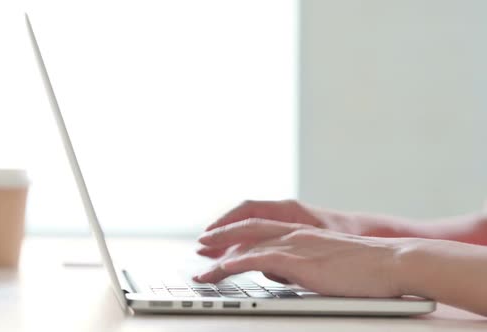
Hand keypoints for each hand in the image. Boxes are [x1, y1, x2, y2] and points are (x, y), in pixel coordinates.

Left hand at [197, 200, 414, 257]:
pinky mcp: (298, 260)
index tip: (221, 240)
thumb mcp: (326, 265)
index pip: (261, 227)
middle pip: (247, 228)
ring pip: (247, 245)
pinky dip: (234, 264)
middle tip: (201, 244)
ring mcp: (295, 244)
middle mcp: (295, 233)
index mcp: (302, 232)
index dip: (237, 231)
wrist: (393, 262)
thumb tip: (275, 272)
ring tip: (202, 270)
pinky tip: (221, 270)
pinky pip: (256, 258)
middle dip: (221, 235)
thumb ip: (298, 264)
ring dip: (220, 257)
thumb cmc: (367, 269)